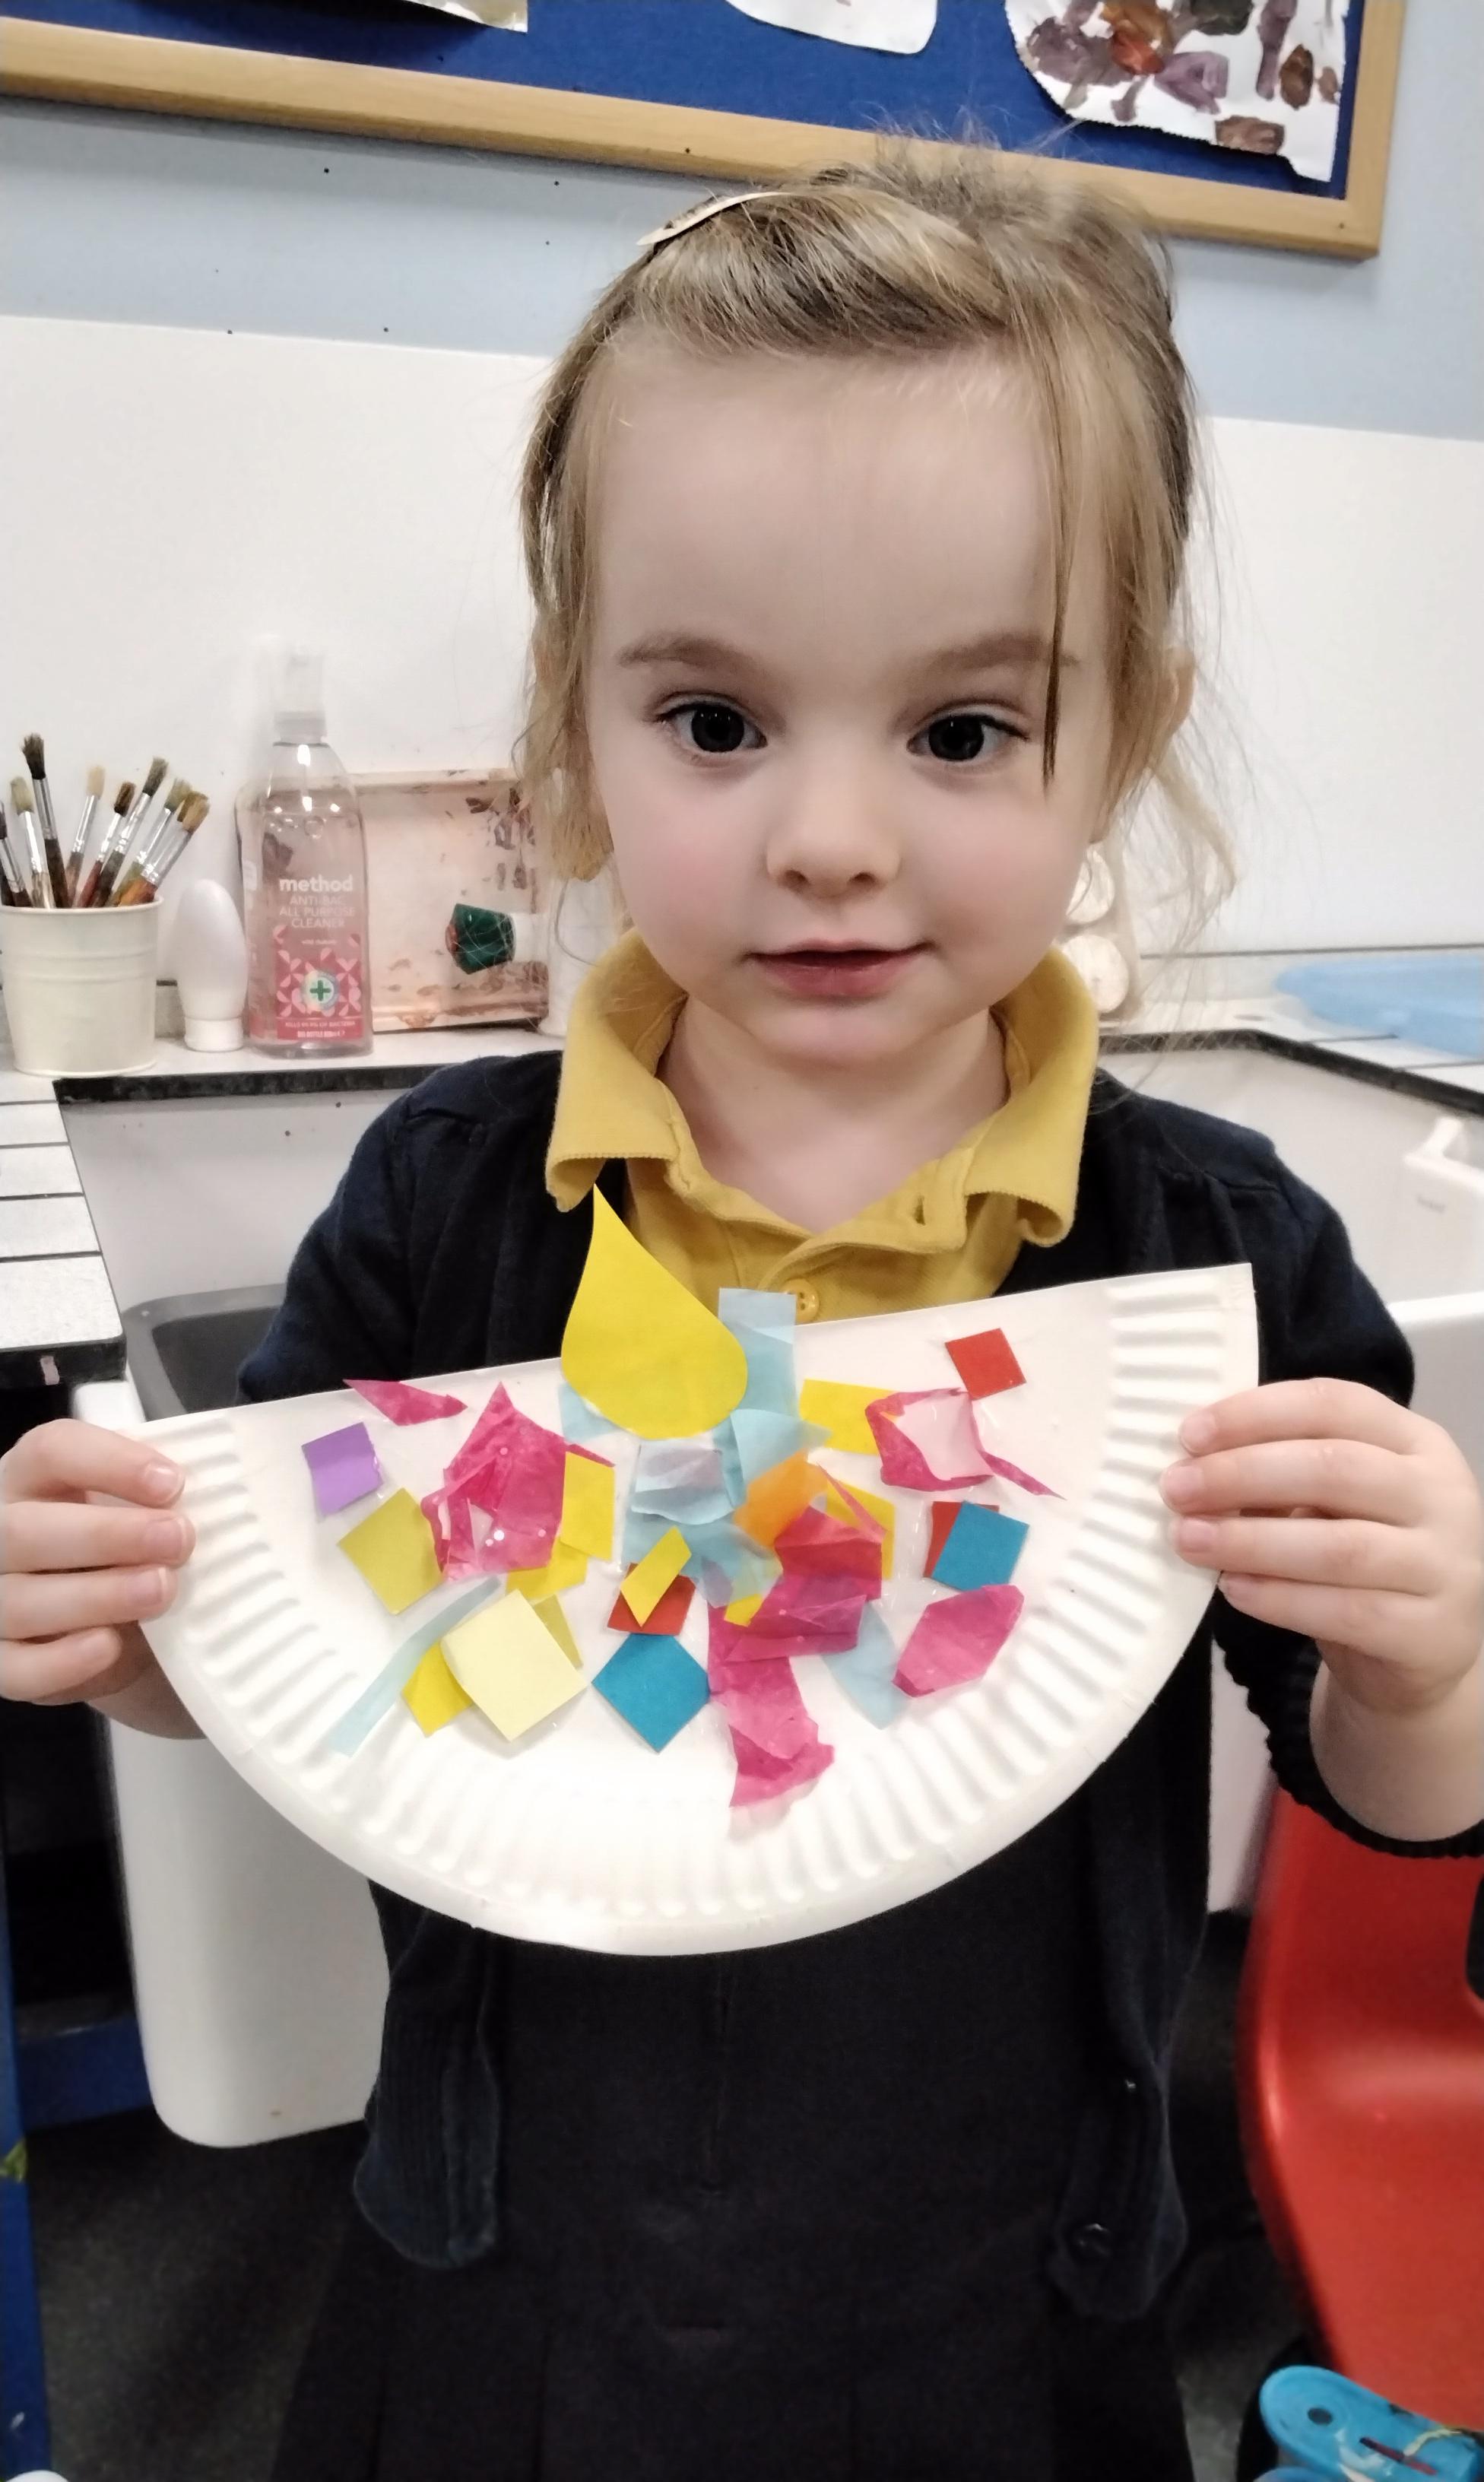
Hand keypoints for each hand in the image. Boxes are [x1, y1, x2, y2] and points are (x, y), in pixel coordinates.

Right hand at [0, 1420, 193, 1708]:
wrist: (126, 1636)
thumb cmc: (134, 1554)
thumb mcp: (145, 1515)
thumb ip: (161, 1501)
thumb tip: (221, 1498)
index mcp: (31, 1478)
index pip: (50, 1451)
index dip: (110, 1462)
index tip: (174, 1483)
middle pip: (26, 1529)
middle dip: (107, 1535)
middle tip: (178, 1540)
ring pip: (19, 1600)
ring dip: (97, 1595)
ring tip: (161, 1590)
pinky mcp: (2, 1665)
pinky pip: (16, 1668)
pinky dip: (63, 1660)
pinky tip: (110, 1646)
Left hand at [1160, 1379, 1483, 1718]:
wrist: (1425, 1650)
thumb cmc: (1365, 1556)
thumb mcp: (1335, 1503)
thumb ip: (1282, 1477)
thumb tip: (1193, 1467)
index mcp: (1416, 1442)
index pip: (1336, 1405)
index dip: (1257, 1413)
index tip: (1189, 1434)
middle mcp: (1442, 1496)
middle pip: (1334, 1468)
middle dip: (1242, 1474)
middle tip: (1176, 1489)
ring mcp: (1445, 1566)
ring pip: (1339, 1546)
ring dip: (1250, 1541)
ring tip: (1188, 1540)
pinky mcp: (1432, 1633)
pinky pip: (1347, 1611)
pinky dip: (1280, 1598)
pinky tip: (1233, 1589)